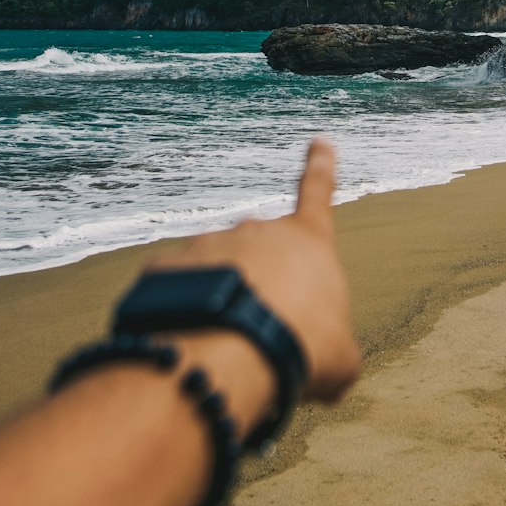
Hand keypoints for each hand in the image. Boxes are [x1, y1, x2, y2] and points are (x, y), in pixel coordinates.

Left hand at [147, 137, 361, 403]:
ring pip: (215, 277)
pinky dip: (183, 320)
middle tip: (263, 340)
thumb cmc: (301, 349)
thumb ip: (335, 348)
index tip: (319, 141)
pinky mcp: (165, 269)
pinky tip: (190, 350)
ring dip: (221, 307)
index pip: (318, 194)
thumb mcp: (340, 358)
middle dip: (261, 292)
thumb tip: (323, 364)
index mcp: (306, 241)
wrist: (230, 354)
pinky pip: (176, 294)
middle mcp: (255, 230)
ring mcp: (207, 245)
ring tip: (228, 353)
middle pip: (261, 257)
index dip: (321, 168)